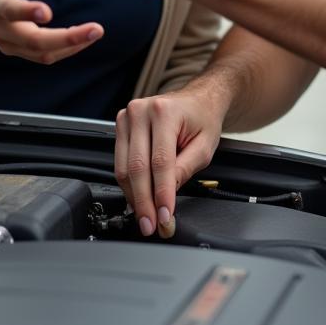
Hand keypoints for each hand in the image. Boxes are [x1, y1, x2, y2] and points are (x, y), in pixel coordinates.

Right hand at [0, 0, 103, 62]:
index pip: (7, 10)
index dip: (25, 12)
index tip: (47, 12)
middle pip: (31, 41)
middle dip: (64, 38)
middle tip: (95, 29)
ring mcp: (8, 42)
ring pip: (41, 53)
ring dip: (71, 46)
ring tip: (97, 31)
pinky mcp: (19, 49)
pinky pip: (45, 56)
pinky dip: (67, 49)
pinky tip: (87, 36)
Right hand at [115, 86, 225, 237]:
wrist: (197, 100)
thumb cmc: (203, 119)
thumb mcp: (204, 146)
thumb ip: (185, 169)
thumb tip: (166, 196)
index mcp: (165, 112)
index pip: (160, 161)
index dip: (161, 193)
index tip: (164, 216)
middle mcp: (142, 111)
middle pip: (137, 167)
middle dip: (144, 202)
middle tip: (151, 225)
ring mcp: (127, 117)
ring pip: (124, 168)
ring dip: (134, 197)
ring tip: (146, 217)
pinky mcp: (121, 125)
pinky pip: (120, 162)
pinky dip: (129, 184)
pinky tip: (139, 198)